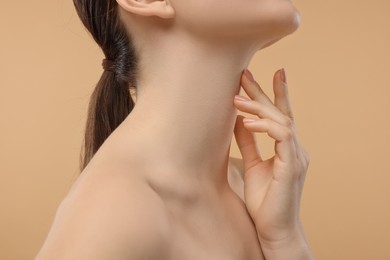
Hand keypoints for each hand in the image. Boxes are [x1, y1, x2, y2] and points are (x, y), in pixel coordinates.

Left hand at [233, 69, 310, 254]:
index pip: (281, 115)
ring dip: (258, 108)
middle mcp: (295, 148)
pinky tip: (247, 122)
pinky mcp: (292, 166)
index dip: (276, 93)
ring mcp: (296, 156)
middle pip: (280, 112)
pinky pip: (281, 136)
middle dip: (262, 92)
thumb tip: (238, 120)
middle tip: (244, 73)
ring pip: (282, 121)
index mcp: (286, 148)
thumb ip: (248, 143)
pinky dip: (264, 127)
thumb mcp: (252, 164)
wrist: (274, 229)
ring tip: (236, 99)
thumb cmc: (264, 200)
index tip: (267, 72)